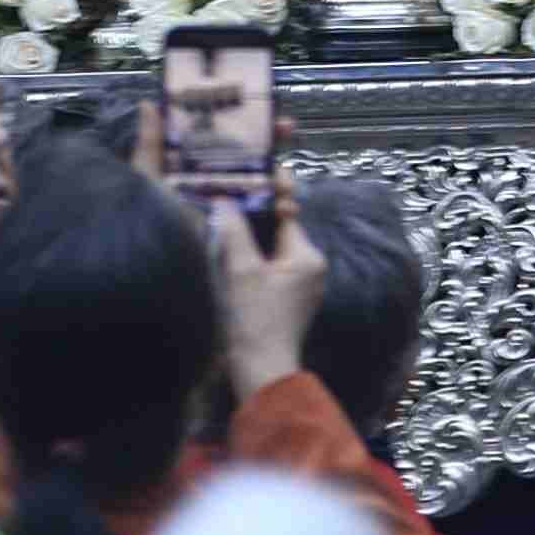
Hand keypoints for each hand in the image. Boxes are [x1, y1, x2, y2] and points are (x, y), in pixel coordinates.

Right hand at [207, 184, 325, 398]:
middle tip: (228, 189)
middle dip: (255, 212)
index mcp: (307, 255)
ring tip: (224, 214)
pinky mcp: (287, 298)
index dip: (269, 189)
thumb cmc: (255, 320)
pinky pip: (269, 265)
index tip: (258, 165)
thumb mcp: (242, 270)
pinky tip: (230, 249)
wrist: (261, 369)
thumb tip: (224, 200)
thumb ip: (234, 231)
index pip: (286, 211)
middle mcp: (310, 266)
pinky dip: (252, 256)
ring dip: (251, 235)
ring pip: (272, 246)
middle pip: (278, 228)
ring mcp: (300, 284)